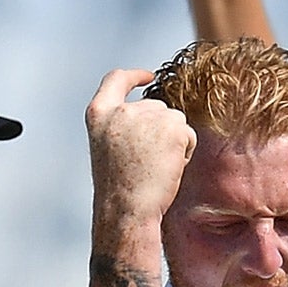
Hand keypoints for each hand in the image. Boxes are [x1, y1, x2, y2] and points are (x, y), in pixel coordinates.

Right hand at [87, 68, 196, 228]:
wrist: (126, 210)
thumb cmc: (118, 190)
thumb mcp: (108, 149)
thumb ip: (123, 126)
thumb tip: (154, 118)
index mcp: (99, 115)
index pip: (115, 80)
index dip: (134, 76)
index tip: (148, 76)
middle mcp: (123, 110)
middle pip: (155, 106)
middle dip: (160, 129)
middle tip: (147, 163)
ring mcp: (148, 115)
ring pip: (174, 119)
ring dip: (173, 141)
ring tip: (155, 168)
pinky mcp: (172, 126)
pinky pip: (187, 133)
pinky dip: (184, 151)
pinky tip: (168, 169)